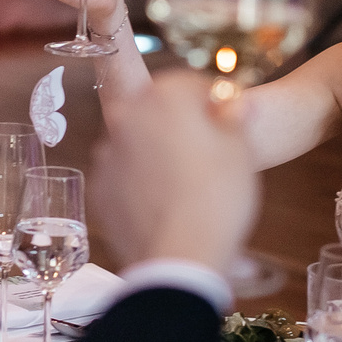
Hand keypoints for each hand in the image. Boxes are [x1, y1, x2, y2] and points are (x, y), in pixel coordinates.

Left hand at [91, 70, 258, 273]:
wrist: (181, 258)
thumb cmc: (218, 197)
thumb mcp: (241, 150)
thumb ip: (234, 117)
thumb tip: (235, 104)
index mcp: (165, 96)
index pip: (190, 83)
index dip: (211, 101)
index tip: (224, 118)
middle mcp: (128, 116)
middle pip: (157, 111)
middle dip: (179, 124)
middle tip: (206, 151)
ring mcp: (107, 153)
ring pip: (137, 142)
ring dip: (156, 152)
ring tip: (185, 183)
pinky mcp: (99, 188)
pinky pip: (123, 175)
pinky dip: (139, 182)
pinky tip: (164, 203)